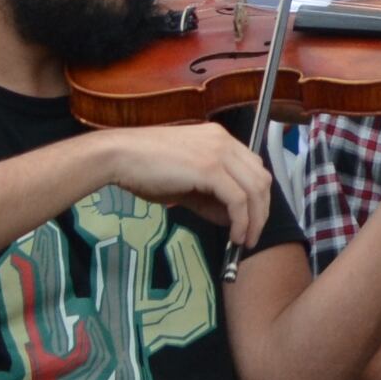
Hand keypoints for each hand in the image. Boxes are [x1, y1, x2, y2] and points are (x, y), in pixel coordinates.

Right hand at [92, 121, 277, 247]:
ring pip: (254, 189)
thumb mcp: (185, 184)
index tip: (252, 220)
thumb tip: (231, 219)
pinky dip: (241, 220)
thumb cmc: (144, 169)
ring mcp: (219, 152)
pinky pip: (237, 198)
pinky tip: (234, 235)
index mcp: (220, 139)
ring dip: (255, 219)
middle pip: (261, 178)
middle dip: (261, 211)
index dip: (257, 197)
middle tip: (252, 235)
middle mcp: (225, 141)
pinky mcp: (209, 168)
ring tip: (245, 240)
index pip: (253, 168)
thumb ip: (210, 198)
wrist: (119, 156)